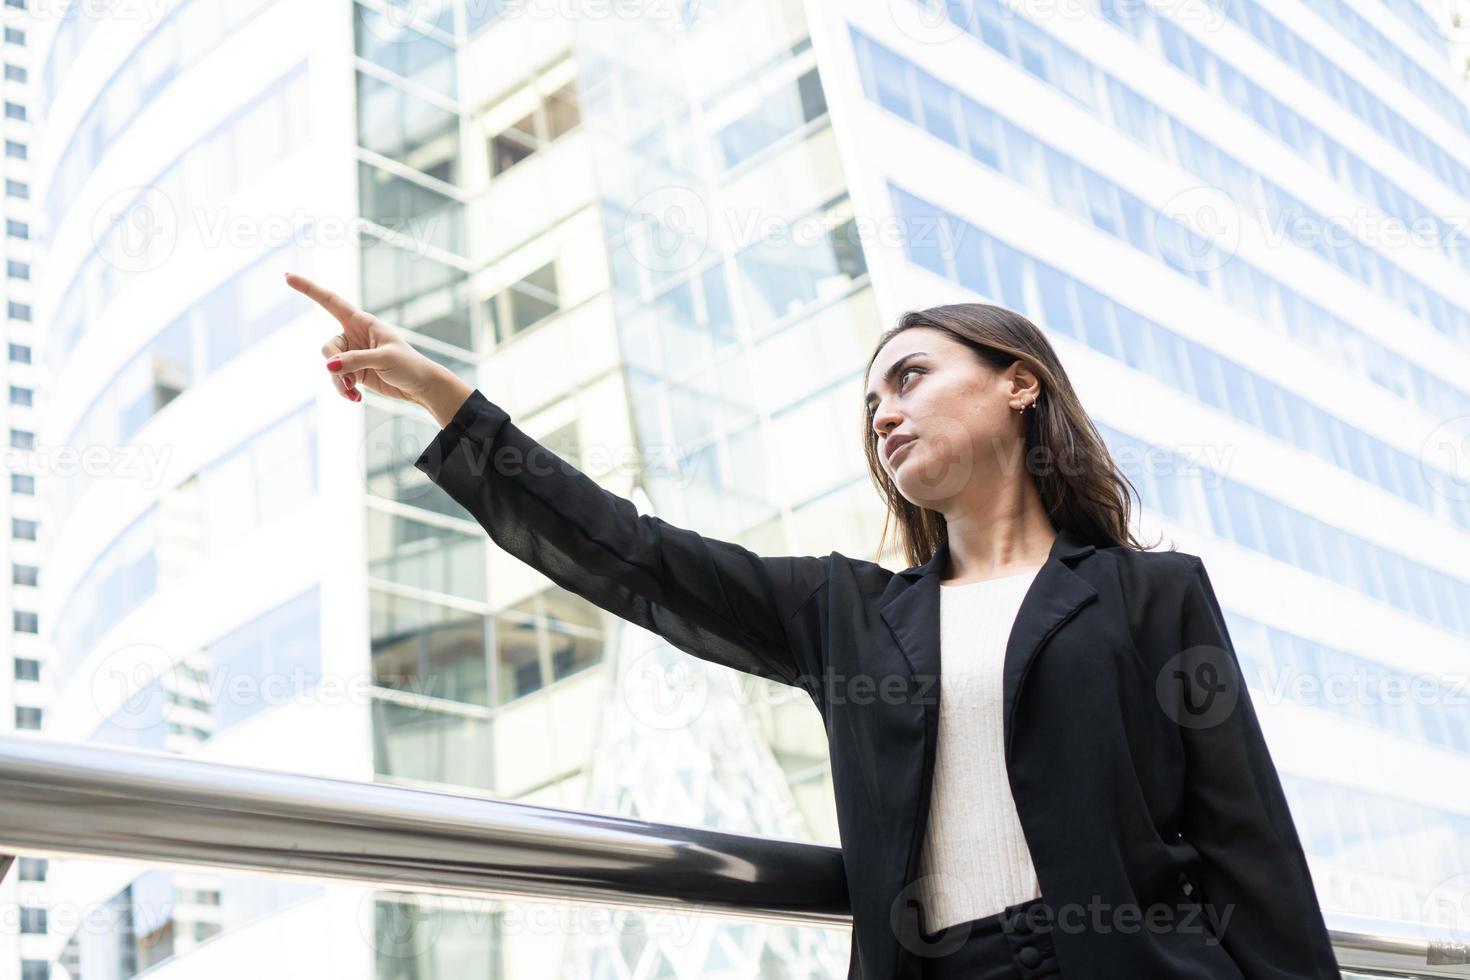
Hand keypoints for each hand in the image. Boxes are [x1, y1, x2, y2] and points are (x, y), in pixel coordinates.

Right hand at [286, 271, 441, 405]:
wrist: (421, 386)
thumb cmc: (409, 366)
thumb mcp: (384, 359)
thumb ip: (356, 360)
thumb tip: (329, 366)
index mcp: (362, 322)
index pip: (330, 301)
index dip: (308, 289)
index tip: (287, 276)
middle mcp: (354, 335)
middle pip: (328, 347)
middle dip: (334, 366)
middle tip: (349, 380)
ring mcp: (353, 354)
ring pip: (331, 367)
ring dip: (339, 382)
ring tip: (354, 393)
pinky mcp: (354, 371)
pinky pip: (338, 379)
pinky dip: (343, 390)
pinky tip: (356, 399)